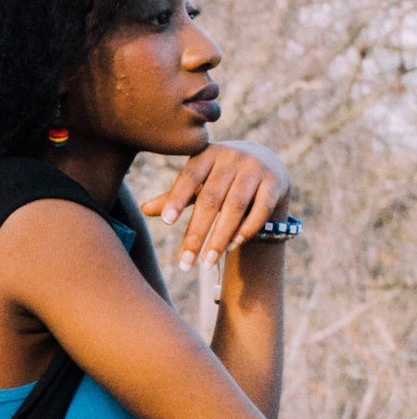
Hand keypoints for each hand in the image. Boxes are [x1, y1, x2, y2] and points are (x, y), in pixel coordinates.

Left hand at [141, 142, 291, 269]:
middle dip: (197, 234)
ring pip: (235, 207)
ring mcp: (255, 168)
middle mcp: (232, 157)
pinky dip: (245, 230)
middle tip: (185, 263)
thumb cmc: (221, 177)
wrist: (266, 164)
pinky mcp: (274, 182)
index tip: (166, 222)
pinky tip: (231, 247)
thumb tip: (144, 210)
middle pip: (211, 199)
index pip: (189, 176)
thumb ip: (175, 196)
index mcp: (207, 154)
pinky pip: (260, 210)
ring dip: (220, 238)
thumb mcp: (199, 182)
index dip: (177, 198)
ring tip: (207, 263)